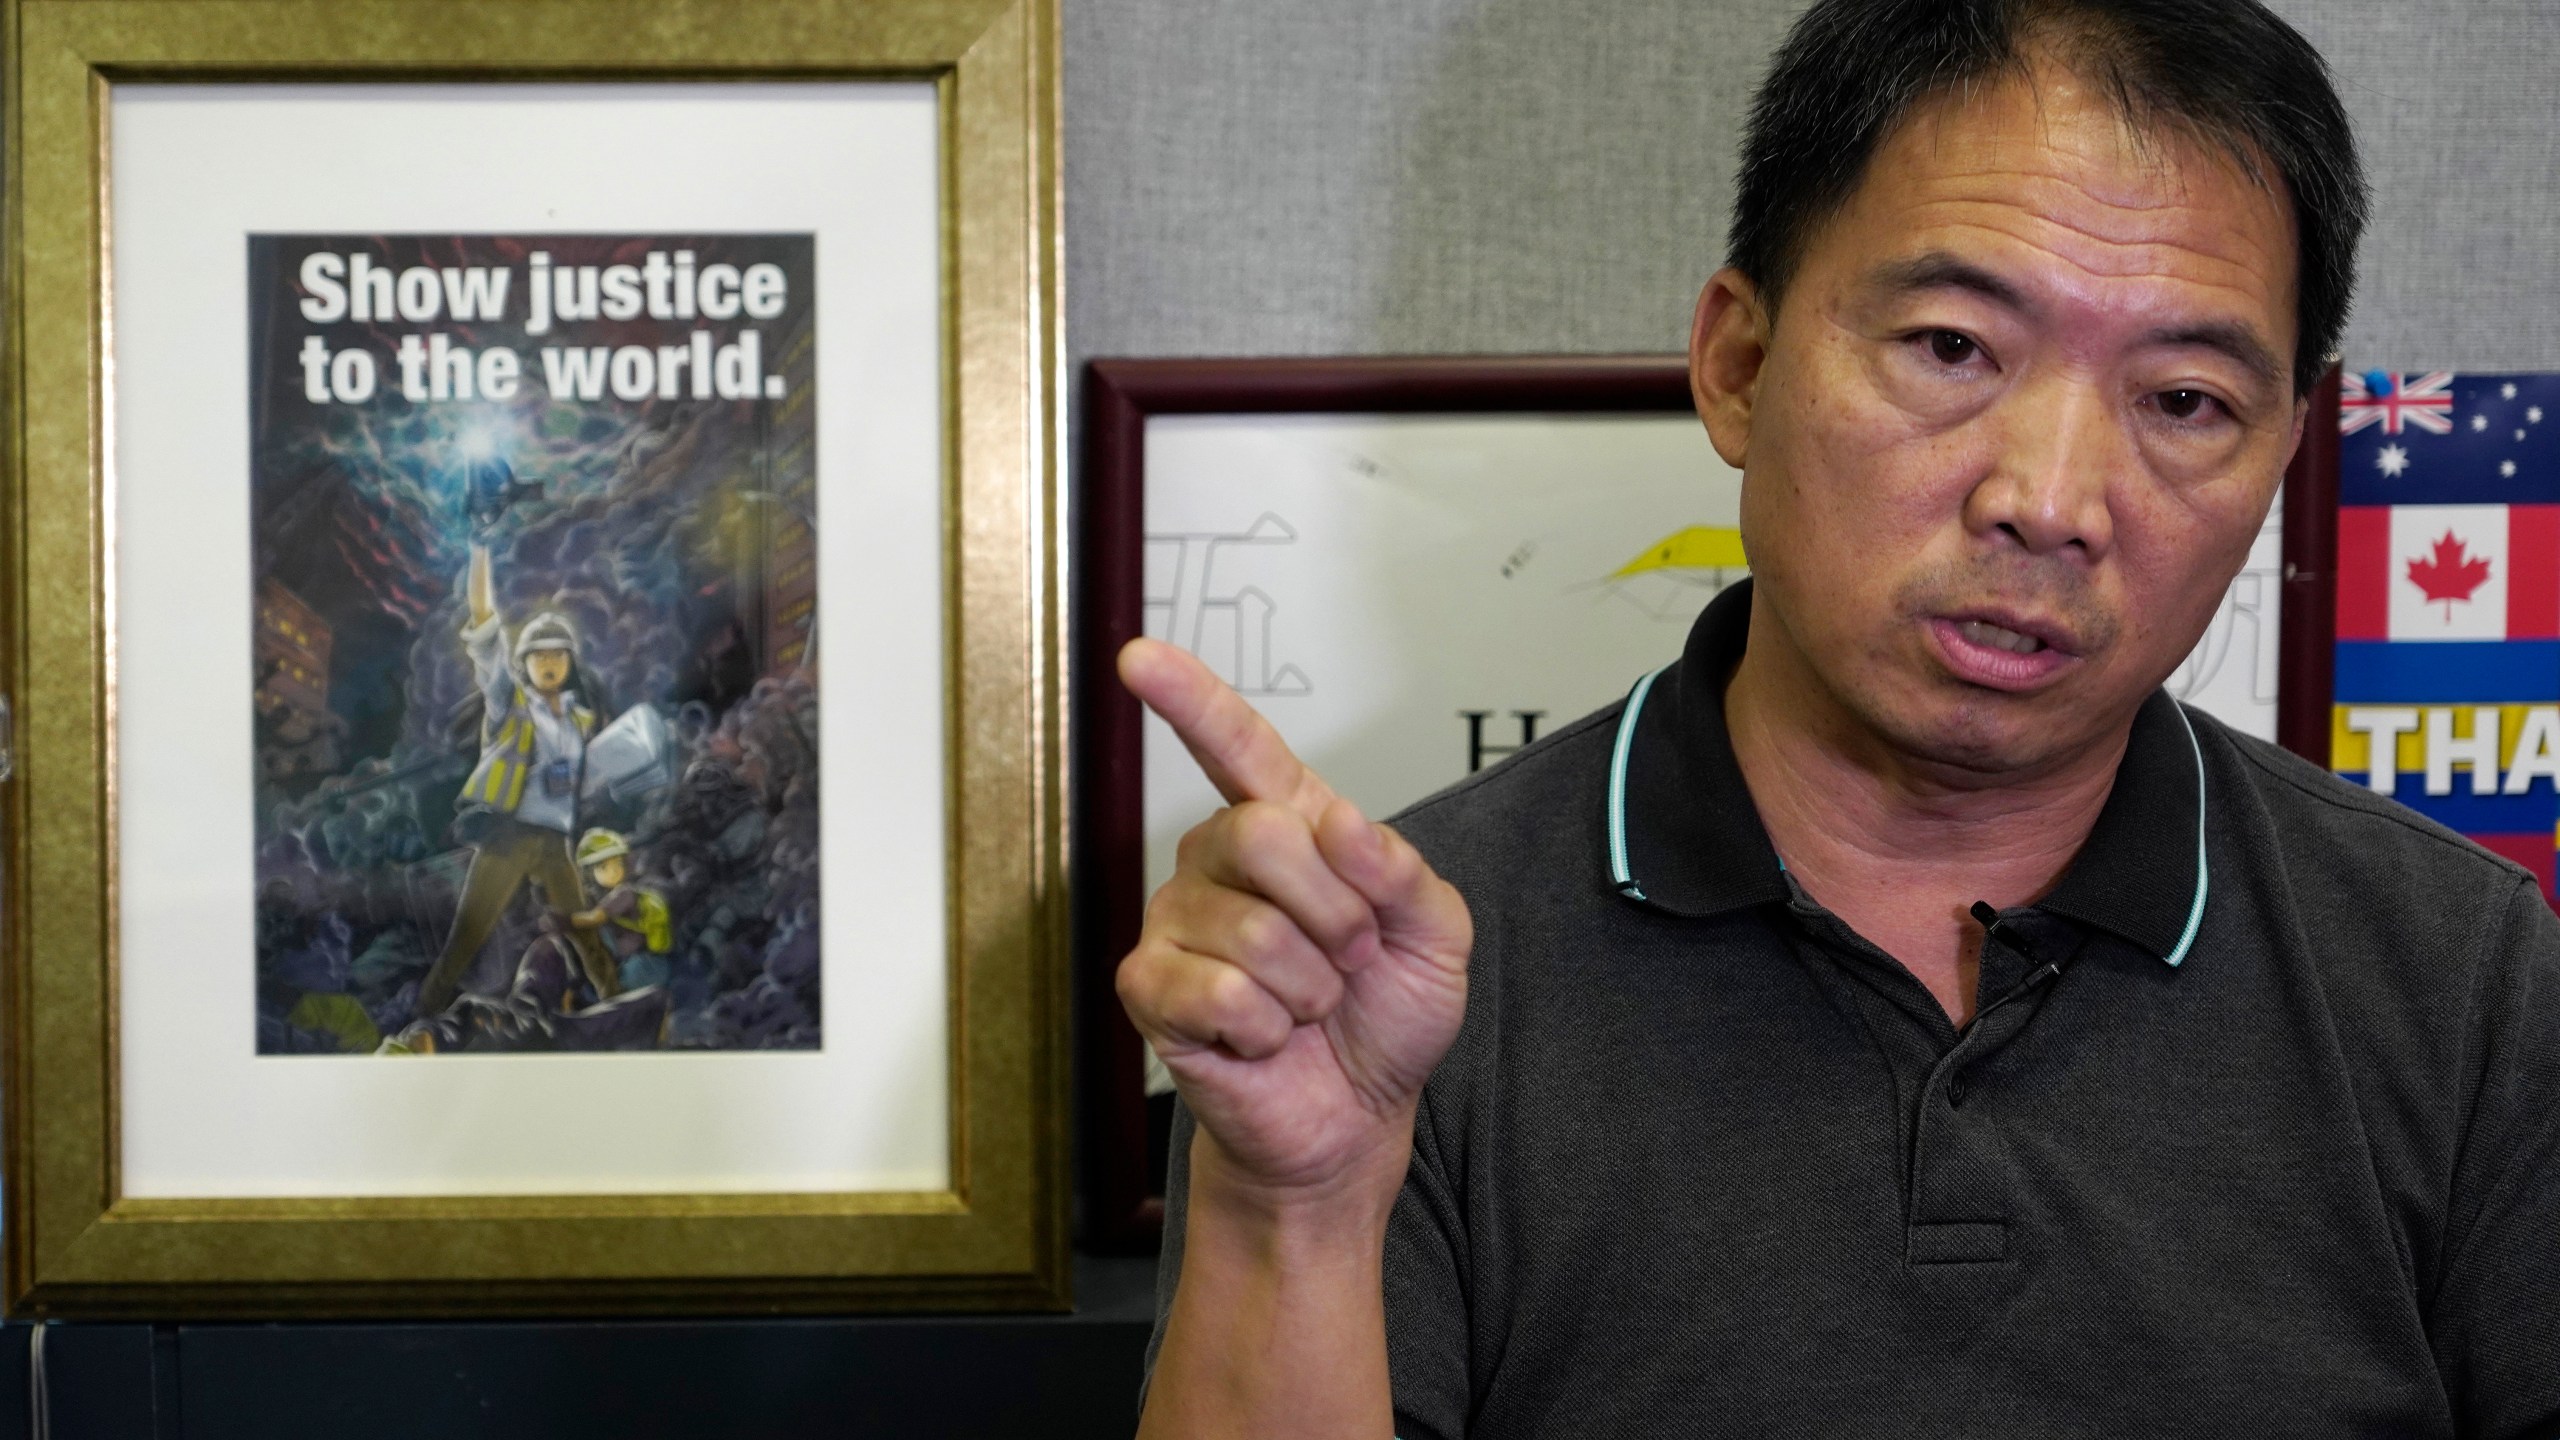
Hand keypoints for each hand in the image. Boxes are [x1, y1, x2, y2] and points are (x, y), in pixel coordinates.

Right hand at [1115, 639, 1472, 1204]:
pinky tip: (1265, 1039)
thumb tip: (1341, 825)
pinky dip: (1267, 1028)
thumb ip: (1405, 872)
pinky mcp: (1150, 988)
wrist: (1355, 1115)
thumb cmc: (1383, 1016)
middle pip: (1262, 835)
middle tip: (1350, 958)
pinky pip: (1218, 991)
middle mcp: (1219, 859)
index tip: (1139, 658)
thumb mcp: (1436, 937)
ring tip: (1309, 1006)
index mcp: (1289, 825)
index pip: (1237, 746)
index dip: (1189, 697)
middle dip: (1335, 913)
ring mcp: (1177, 920)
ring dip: (1310, 986)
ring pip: (1253, 930)